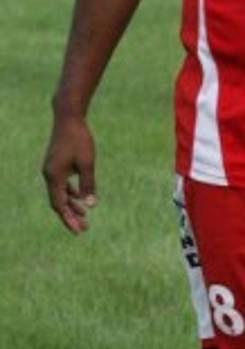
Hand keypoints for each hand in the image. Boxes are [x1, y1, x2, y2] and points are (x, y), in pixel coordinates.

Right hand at [42, 115, 96, 233]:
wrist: (69, 117)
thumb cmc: (80, 139)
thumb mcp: (87, 163)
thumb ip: (88, 184)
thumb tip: (91, 206)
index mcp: (54, 177)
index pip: (59, 205)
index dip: (69, 220)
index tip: (79, 231)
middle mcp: (49, 175)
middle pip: (58, 202)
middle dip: (70, 216)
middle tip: (84, 228)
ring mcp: (50, 169)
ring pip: (59, 193)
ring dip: (71, 204)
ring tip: (84, 215)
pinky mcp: (55, 163)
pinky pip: (61, 183)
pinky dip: (70, 191)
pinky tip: (80, 195)